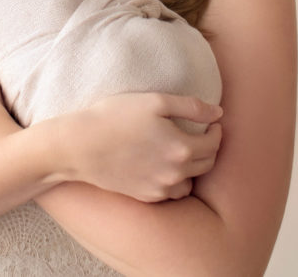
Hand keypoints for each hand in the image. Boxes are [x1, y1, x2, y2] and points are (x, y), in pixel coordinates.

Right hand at [56, 92, 223, 201]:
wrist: (80, 146)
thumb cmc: (115, 117)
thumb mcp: (155, 101)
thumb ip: (191, 107)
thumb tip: (218, 113)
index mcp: (181, 148)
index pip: (214, 144)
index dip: (216, 131)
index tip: (211, 122)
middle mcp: (175, 173)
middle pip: (206, 164)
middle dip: (209, 148)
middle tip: (201, 134)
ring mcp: (159, 188)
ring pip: (190, 182)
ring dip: (192, 168)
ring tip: (182, 152)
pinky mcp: (145, 196)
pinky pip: (170, 192)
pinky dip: (173, 181)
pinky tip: (163, 166)